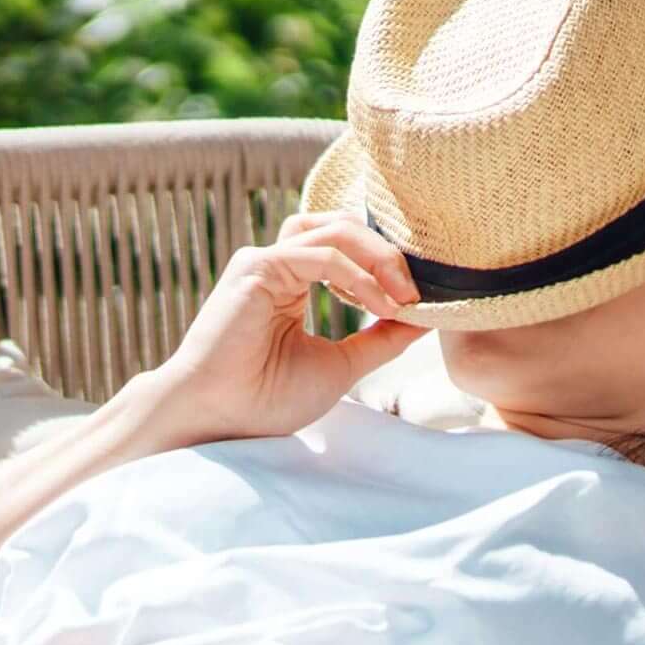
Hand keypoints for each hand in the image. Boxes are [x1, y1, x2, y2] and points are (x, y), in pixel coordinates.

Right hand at [148, 210, 424, 445]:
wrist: (221, 417)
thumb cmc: (268, 398)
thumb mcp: (342, 366)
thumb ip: (379, 339)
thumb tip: (423, 318)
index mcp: (292, 283)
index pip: (347, 248)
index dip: (387, 267)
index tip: (421, 301)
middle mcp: (277, 264)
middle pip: (343, 227)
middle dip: (388, 255)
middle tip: (417, 294)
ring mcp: (265, 262)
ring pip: (334, 230)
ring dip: (378, 257)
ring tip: (404, 295)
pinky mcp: (257, 267)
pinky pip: (320, 255)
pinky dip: (357, 275)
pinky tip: (378, 304)